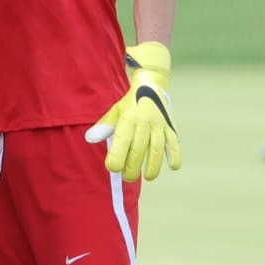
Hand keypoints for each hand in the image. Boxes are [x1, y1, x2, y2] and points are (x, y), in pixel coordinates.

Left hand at [85, 41, 181, 181]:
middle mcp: (144, 123)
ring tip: (148, 177)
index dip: (117, 158)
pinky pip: (174, 143)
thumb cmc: (129, 105)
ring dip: (153, 167)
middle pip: (139, 151)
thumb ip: (103, 126)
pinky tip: (172, 166)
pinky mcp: (171, 127)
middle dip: (132, 168)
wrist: (151, 86)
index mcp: (128, 119)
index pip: (122, 142)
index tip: (112, 169)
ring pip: (157, 150)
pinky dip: (175, 155)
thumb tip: (89, 139)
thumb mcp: (114, 111)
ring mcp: (159, 125)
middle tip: (128, 178)